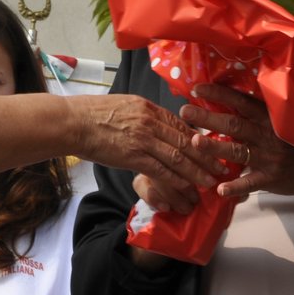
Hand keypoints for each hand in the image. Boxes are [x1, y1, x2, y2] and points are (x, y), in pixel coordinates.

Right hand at [74, 94, 226, 207]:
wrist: (72, 122)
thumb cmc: (92, 114)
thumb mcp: (123, 106)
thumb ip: (142, 115)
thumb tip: (155, 125)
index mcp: (149, 108)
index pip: (182, 125)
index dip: (200, 139)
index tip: (212, 149)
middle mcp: (150, 121)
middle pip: (186, 141)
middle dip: (206, 157)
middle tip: (221, 168)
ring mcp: (143, 138)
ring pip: (178, 158)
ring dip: (196, 172)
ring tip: (209, 183)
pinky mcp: (133, 155)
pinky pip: (161, 170)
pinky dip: (175, 180)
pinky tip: (185, 188)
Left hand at [177, 84, 293, 202]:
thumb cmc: (291, 143)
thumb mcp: (277, 123)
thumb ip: (253, 115)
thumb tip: (221, 101)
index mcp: (268, 118)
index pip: (241, 102)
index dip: (219, 94)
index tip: (196, 89)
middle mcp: (267, 134)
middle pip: (233, 123)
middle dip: (208, 117)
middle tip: (184, 111)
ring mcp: (268, 157)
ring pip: (238, 150)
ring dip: (215, 146)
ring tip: (195, 141)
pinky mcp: (270, 178)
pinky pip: (250, 182)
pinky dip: (235, 187)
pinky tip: (219, 189)